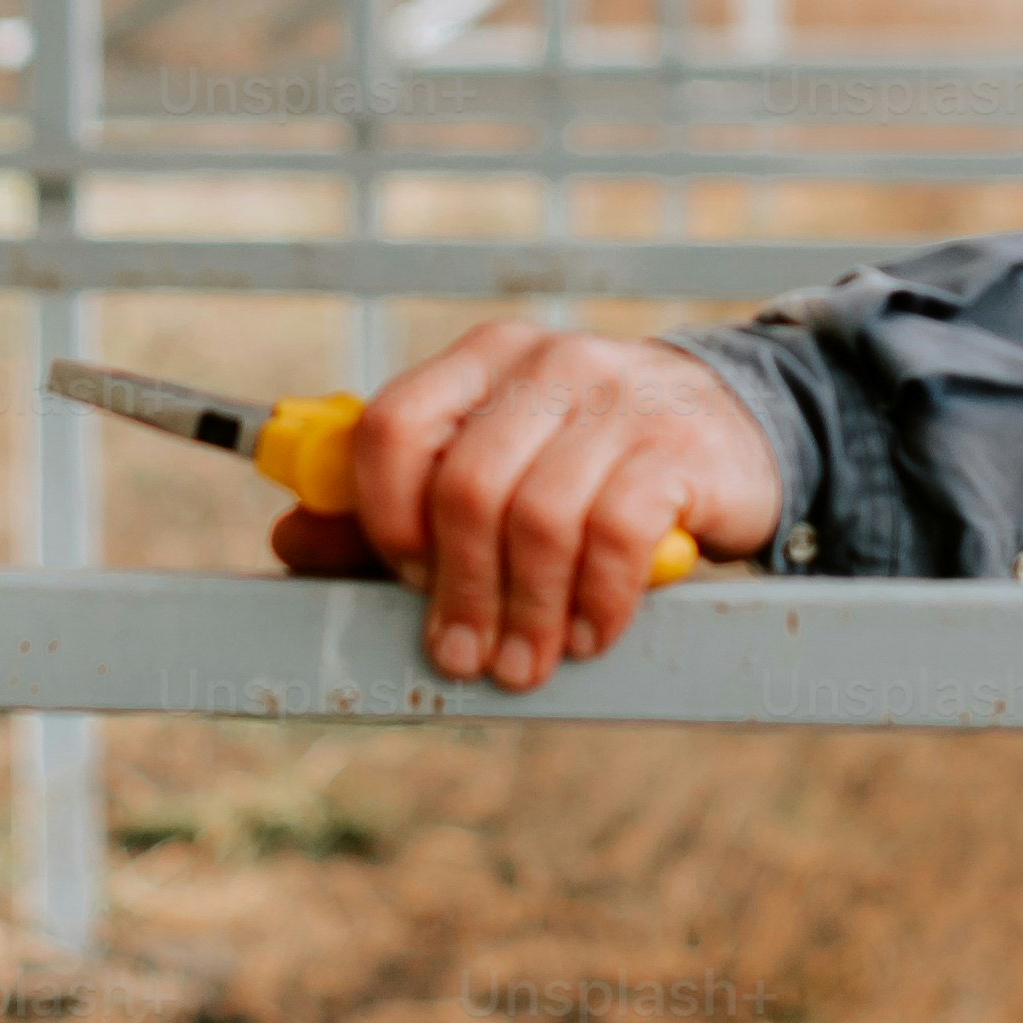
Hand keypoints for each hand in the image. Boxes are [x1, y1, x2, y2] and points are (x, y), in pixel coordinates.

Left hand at [330, 323, 783, 692]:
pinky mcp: (677, 449)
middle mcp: (548, 363)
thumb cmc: (591, 462)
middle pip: (466, 487)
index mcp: (484, 359)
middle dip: (460, 591)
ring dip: (526, 613)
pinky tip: (591, 632)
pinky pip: (615, 537)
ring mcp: (619, 398)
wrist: (732, 430)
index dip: (383, 516)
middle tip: (466, 655)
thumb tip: (290, 538)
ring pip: (539, 520)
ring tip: (528, 662)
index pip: (394, 424)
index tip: (404, 578)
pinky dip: (594, 603)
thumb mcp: (497, 467)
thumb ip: (395, 509)